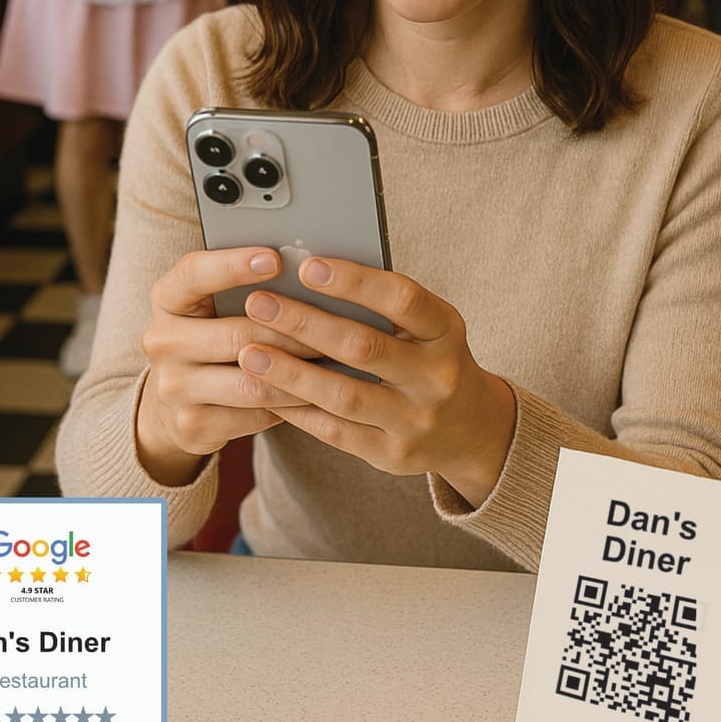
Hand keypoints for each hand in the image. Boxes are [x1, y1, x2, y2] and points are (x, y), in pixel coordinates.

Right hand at [137, 248, 320, 485]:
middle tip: (335, 326)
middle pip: (238, 334)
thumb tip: (309, 268)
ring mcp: (173, 387)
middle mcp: (162, 341)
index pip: (194, 273)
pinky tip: (317, 394)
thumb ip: (245, 285)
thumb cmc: (211, 334)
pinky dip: (292, 405)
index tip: (275, 258)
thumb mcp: (211, 303)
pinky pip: (256, 414)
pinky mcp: (192, 424)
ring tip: (335, 361)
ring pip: (252, 381)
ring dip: (300, 373)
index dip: (234, 265)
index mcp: (167, 298)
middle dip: (293, 332)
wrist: (174, 400)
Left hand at [237, 257, 516, 508]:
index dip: (355, 282)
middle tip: (258, 303)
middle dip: (305, 324)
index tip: (308, 266)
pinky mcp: (393, 455)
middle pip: (363, 348)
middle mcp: (436, 377)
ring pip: (344, 396)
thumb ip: (382, 303)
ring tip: (249, 351)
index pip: (403, 299)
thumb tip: (308, 271)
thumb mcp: (428, 325)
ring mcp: (416, 420)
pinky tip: (266, 390)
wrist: (471, 428)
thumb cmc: (431, 356)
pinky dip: (297, 410)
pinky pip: (336, 432)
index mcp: (446, 331)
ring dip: (291, 373)